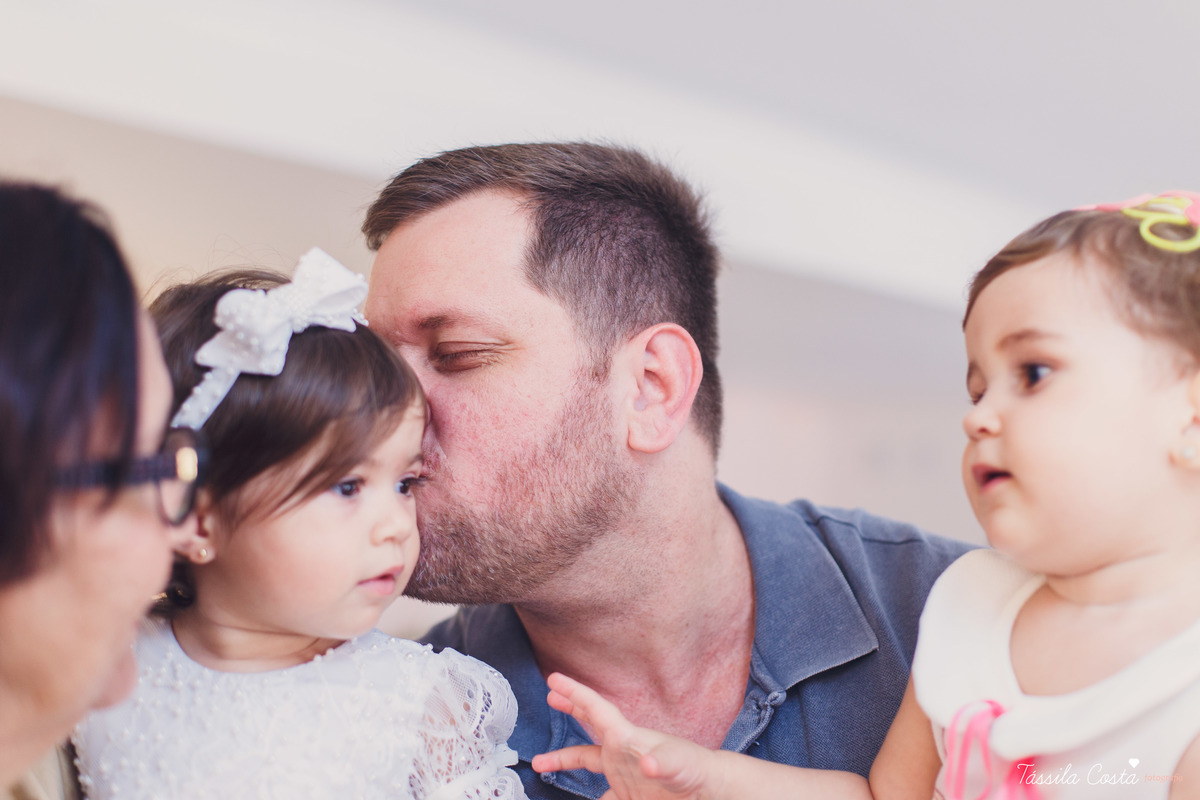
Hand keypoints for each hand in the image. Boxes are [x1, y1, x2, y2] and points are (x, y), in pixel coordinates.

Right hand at [531, 673, 723, 799]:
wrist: (710, 791)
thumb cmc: (697, 772)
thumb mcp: (680, 765)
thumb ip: (664, 762)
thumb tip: (647, 763)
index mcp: (627, 738)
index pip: (596, 710)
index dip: (575, 693)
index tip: (554, 678)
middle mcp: (622, 750)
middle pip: (591, 724)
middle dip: (571, 708)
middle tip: (551, 695)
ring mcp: (624, 771)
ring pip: (587, 761)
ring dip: (565, 760)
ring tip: (541, 763)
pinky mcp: (628, 793)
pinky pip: (602, 794)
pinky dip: (591, 797)